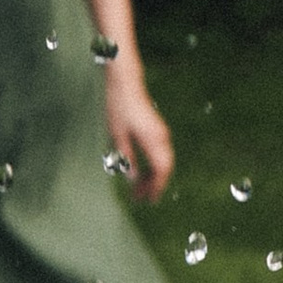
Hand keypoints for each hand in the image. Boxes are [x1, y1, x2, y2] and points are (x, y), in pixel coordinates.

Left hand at [104, 64, 173, 203]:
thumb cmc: (119, 107)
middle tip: (140, 198)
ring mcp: (161, 133)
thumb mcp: (118, 136)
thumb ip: (127, 159)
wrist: (126, 82)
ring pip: (163, 161)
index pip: (161, 171)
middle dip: (154, 185)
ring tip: (139, 188)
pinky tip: (142, 171)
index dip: (156, 187)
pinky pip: (160, 153)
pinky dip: (153, 165)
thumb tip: (134, 181)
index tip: (148, 201)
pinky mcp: (157, 129)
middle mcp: (162, 138)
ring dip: (153, 176)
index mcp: (154, 140)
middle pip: (165, 168)